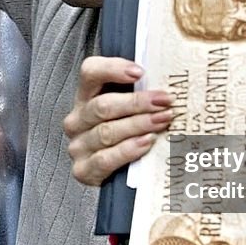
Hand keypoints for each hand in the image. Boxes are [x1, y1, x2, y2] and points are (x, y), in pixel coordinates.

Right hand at [63, 56, 174, 185]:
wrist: (119, 175)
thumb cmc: (129, 134)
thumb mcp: (131, 109)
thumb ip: (140, 91)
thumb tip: (168, 77)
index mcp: (86, 96)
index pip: (90, 72)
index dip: (113, 69)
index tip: (141, 72)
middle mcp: (77, 119)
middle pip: (102, 105)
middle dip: (137, 102)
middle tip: (165, 101)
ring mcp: (78, 146)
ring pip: (106, 132)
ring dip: (138, 125)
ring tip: (163, 120)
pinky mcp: (83, 170)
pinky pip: (105, 159)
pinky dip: (128, 150)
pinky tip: (147, 142)